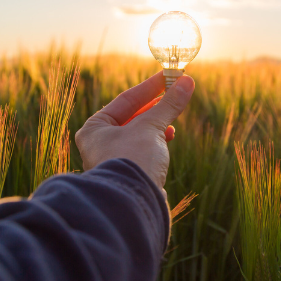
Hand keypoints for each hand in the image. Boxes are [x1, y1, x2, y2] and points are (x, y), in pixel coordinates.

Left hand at [75, 71, 194, 191]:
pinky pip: (143, 150)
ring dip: (157, 124)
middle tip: (176, 92)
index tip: (170, 76)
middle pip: (132, 117)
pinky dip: (156, 142)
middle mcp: (99, 144)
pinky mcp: (128, 174)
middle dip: (156, 106)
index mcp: (94, 129)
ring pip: (139, 134)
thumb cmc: (133, 160)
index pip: (125, 100)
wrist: (133, 204)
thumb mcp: (151, 127)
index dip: (150, 87)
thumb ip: (168, 104)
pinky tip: (168, 138)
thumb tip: (186, 82)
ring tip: (172, 119)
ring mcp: (114, 160)